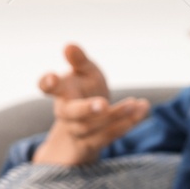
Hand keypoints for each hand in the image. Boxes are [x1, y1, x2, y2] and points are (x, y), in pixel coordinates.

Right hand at [31, 43, 150, 164]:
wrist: (89, 121)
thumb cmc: (84, 89)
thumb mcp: (84, 72)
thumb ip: (79, 61)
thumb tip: (69, 46)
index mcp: (61, 92)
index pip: (47, 87)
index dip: (48, 83)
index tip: (52, 78)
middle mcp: (66, 112)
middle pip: (72, 113)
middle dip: (87, 109)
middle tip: (103, 103)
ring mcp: (78, 130)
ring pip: (94, 127)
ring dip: (116, 115)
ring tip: (133, 103)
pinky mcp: (94, 142)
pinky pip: (110, 135)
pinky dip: (128, 122)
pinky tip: (142, 108)